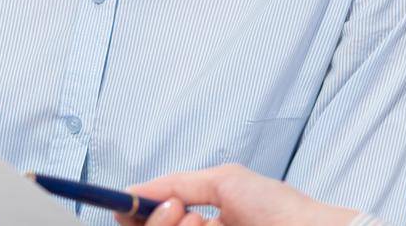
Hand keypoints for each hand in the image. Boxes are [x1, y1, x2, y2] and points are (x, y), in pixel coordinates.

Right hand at [115, 164, 358, 225]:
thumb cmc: (278, 208)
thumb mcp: (224, 183)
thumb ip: (177, 184)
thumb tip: (134, 190)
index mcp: (198, 221)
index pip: (153, 221)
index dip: (136, 215)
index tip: (127, 206)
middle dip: (157, 222)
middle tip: (182, 210)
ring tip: (204, 224)